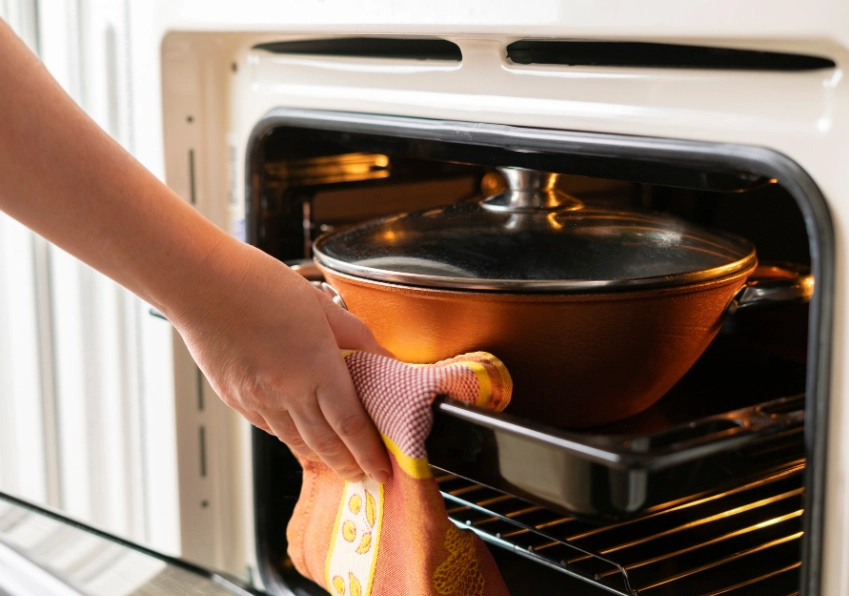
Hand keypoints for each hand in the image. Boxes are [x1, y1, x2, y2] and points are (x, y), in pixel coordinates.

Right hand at [164, 240, 392, 483]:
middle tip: (367, 477)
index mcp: (316, 368)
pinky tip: (301, 437)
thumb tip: (385, 359)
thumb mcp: (321, 305)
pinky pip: (271, 427)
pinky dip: (291, 438)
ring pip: (297, 441)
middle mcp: (287, 392)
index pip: (352, 426)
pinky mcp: (236, 399)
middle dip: (351, 466)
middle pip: (327, 444)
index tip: (384, 468)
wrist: (200, 283)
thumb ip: (357, 336)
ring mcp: (258, 399)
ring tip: (340, 464)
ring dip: (322, 458)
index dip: (371, 453)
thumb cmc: (258, 284)